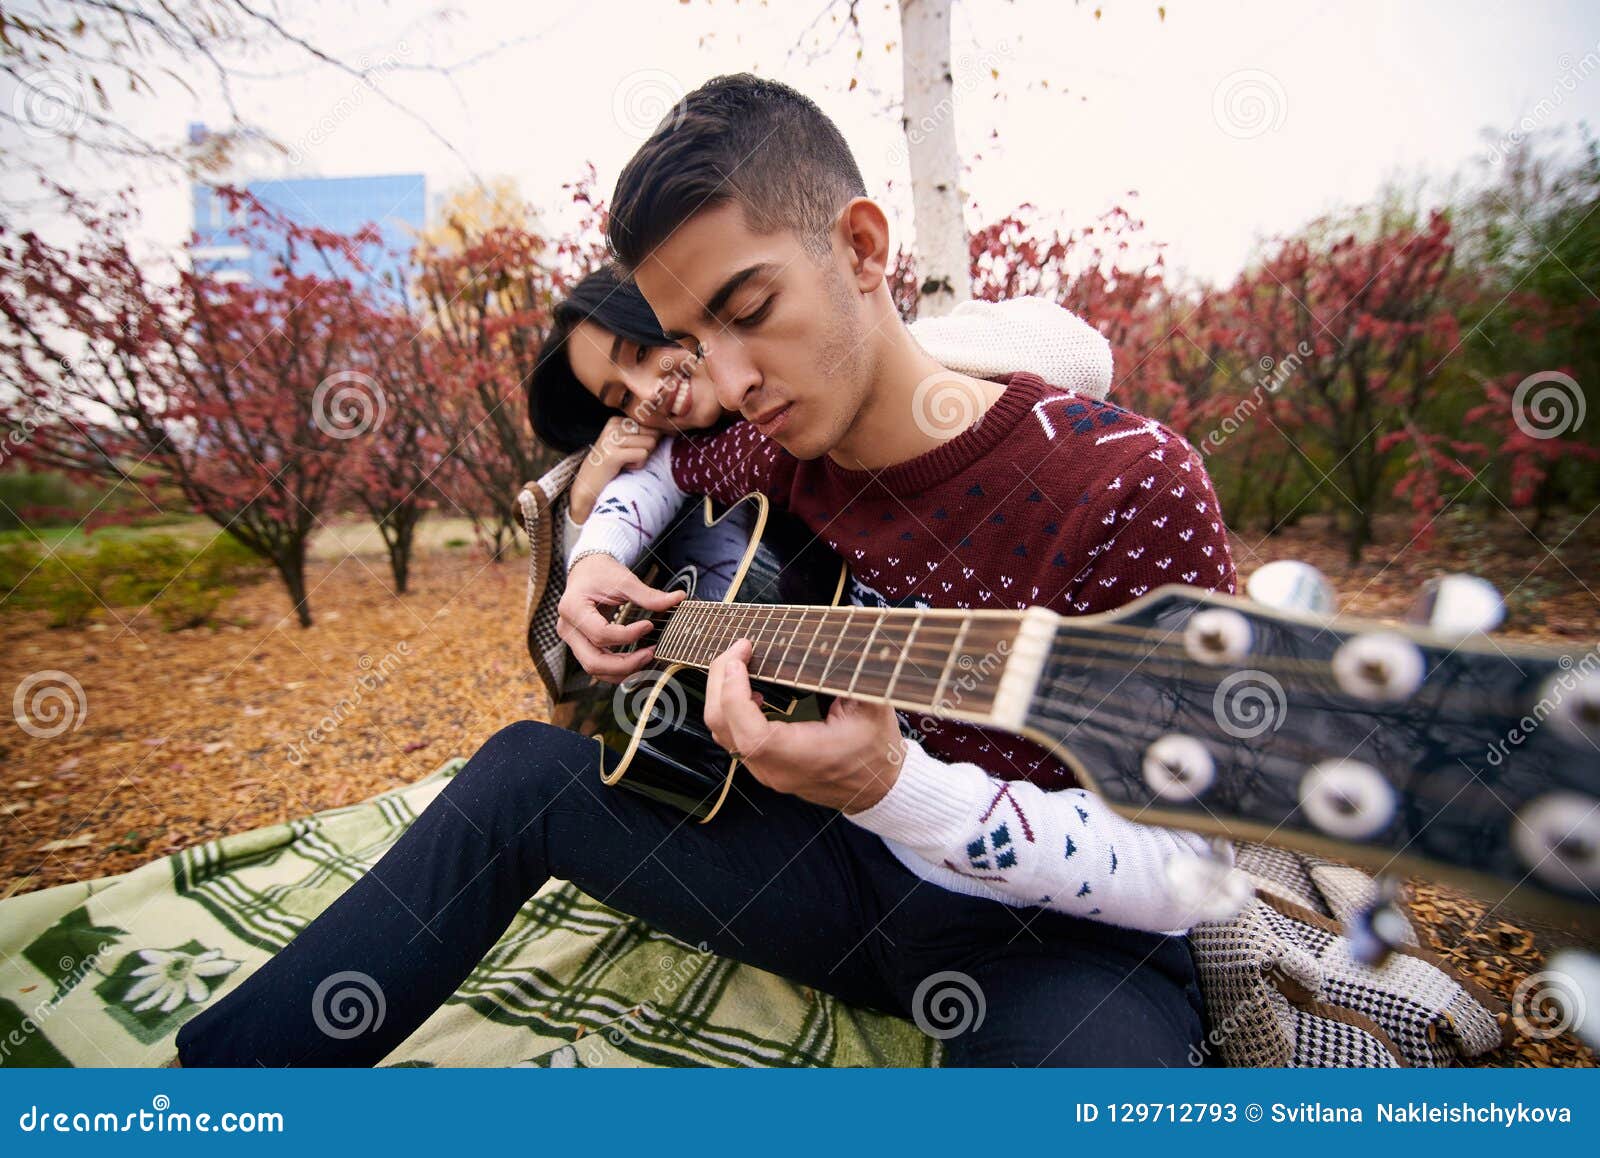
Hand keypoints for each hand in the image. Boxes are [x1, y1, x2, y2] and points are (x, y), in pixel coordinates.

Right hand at [556, 553, 684, 682]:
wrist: (586, 570)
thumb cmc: (601, 572)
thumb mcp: (623, 579)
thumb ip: (648, 594)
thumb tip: (677, 598)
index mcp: (572, 608)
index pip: (601, 634)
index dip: (628, 635)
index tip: (649, 626)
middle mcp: (567, 628)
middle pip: (593, 661)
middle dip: (625, 664)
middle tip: (651, 653)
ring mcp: (572, 639)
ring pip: (594, 669)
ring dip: (622, 670)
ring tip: (647, 657)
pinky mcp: (580, 645)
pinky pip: (597, 665)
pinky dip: (617, 668)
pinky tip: (637, 660)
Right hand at [568, 416, 661, 522]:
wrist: (587, 488)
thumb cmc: (611, 467)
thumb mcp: (626, 445)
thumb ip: (643, 434)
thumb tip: (669, 429)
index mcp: (616, 420)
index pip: (650, 424)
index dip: (648, 442)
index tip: (630, 452)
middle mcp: (613, 426)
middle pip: (652, 433)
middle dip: (646, 450)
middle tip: (627, 459)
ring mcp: (611, 439)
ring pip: (650, 444)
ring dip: (641, 459)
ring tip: (623, 463)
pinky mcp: (613, 454)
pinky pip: (643, 455)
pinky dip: (637, 465)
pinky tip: (622, 468)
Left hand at [703, 639, 903, 812]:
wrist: (878, 788)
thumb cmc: (877, 749)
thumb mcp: (873, 705)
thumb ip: (851, 671)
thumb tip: (837, 635)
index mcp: (802, 757)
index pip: (751, 733)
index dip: (735, 693)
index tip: (741, 658)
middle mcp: (776, 769)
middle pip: (723, 726)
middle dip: (720, 680)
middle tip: (738, 649)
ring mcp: (765, 771)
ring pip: (721, 732)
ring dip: (722, 692)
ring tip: (738, 663)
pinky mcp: (764, 766)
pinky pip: (732, 737)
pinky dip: (729, 708)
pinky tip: (747, 690)